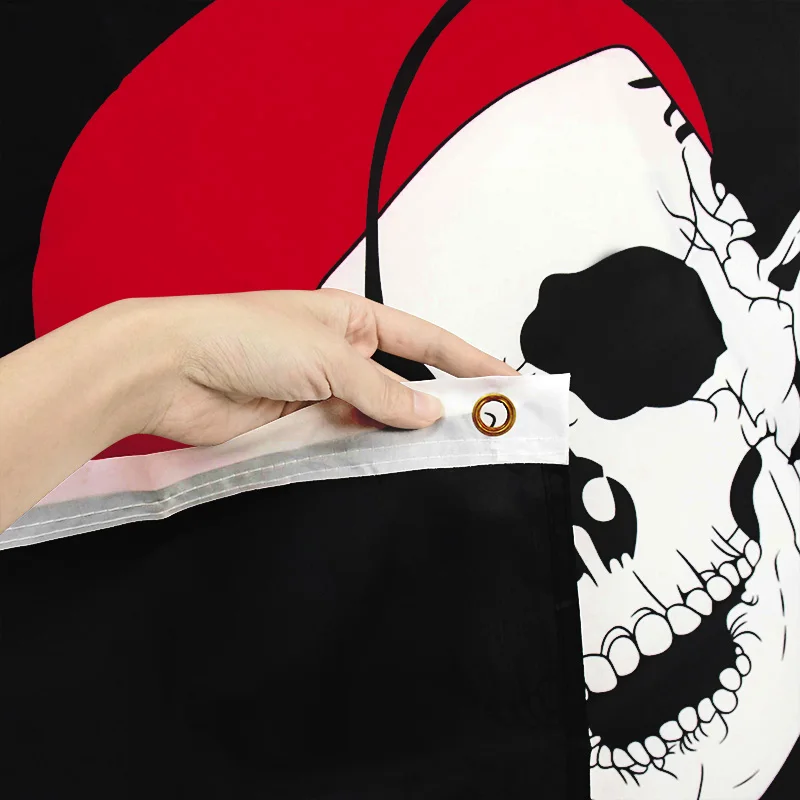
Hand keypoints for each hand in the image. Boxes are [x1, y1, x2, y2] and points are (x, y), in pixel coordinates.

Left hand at [132, 288, 516, 445]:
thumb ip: (382, 390)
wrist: (171, 369)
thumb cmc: (240, 334)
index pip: (425, 341)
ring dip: (398, 437)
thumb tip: (427, 412)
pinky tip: (385, 467)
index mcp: (351, 319)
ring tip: (440, 456)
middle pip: (403, 385)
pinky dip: (362, 455)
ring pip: (374, 421)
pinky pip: (342, 444)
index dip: (469, 361)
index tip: (507, 382)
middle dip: (437, 408)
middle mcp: (338, 355)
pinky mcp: (297, 427)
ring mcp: (318, 393)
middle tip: (480, 432)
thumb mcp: (329, 355)